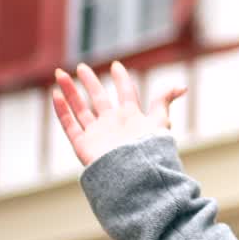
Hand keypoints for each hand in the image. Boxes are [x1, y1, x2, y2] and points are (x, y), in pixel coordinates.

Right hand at [51, 60, 187, 166]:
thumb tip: (183, 86)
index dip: (121, 80)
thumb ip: (164, 102)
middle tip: (82, 66)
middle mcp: (112, 124)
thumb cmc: (148, 149)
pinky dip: (62, 110)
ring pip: (80, 108)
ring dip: (70, 91)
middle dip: (91, 82)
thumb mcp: (159, 121)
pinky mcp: (83, 144)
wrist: (133, 174)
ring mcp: (97, 134)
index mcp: (131, 117)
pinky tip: (55, 95)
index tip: (116, 65)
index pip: (125, 93)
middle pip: (99, 98)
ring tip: (60, 74)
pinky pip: (69, 124)